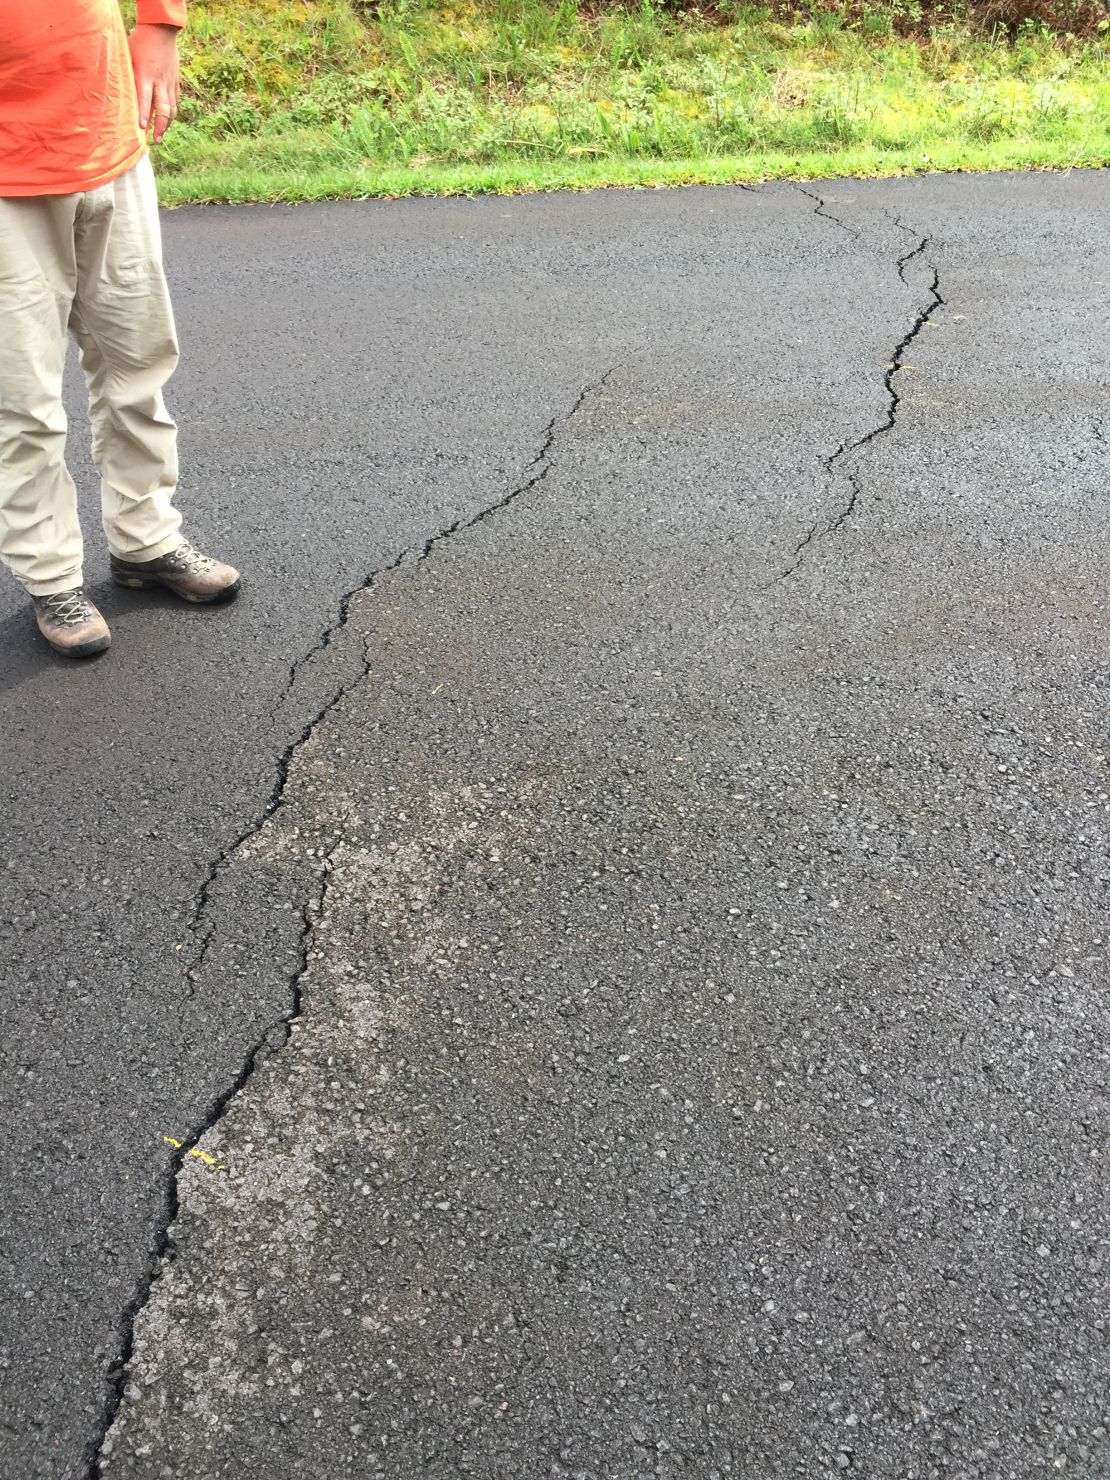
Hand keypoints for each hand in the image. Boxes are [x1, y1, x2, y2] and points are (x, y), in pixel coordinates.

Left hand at [129, 24, 180, 143]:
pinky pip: (175, 100)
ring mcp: (170, 82)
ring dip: (167, 123)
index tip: (141, 128)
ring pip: (171, 108)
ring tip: (162, 135)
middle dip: (160, 126)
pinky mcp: (175, 81)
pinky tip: (168, 120)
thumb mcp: (128, 57)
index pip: (145, 99)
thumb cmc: (139, 42)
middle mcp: (160, 82)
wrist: (161, 30)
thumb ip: (127, 76)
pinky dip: (172, 112)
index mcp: (146, 76)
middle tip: (156, 140)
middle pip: (163, 109)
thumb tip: (119, 94)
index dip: (143, 114)